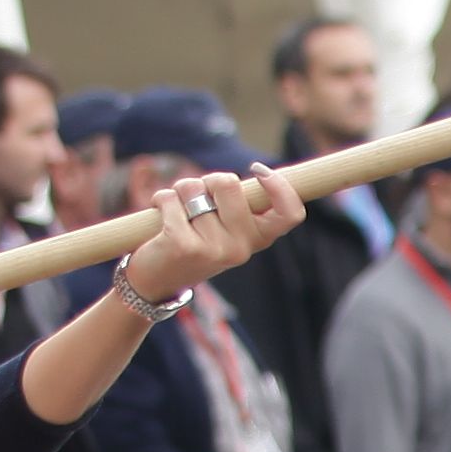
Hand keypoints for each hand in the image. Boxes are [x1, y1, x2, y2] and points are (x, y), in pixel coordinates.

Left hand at [117, 165, 303, 309]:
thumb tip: (259, 172)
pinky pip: (170, 199)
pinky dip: (161, 200)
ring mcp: (215, 249)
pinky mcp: (185, 246)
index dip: (279, 185)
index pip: (290, 213)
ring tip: (178, 212)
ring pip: (194, 188)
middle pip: (229, 183)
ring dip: (180, 192)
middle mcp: (241, 248)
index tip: (258, 170)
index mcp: (258, 240)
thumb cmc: (195, 243)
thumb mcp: (227, 229)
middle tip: (198, 198)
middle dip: (207, 181)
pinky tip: (161, 215)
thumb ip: (241, 205)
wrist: (159, 281)